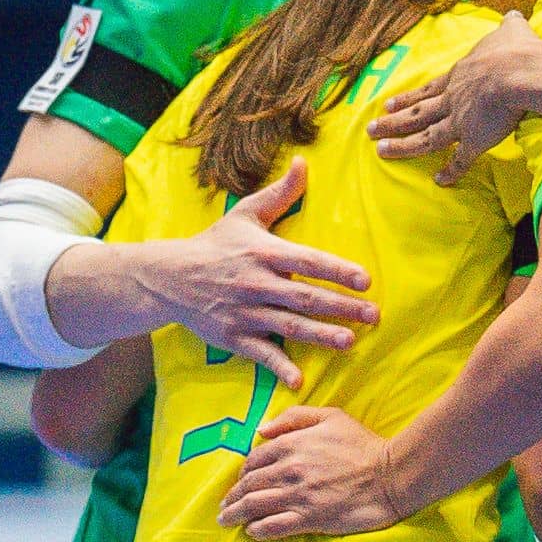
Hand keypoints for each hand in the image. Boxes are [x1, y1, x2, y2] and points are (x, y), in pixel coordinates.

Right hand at [140, 158, 375, 386]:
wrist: (168, 278)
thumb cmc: (215, 244)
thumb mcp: (245, 214)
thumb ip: (280, 193)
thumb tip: (304, 163)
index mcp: (263, 252)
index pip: (307, 261)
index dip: (336, 270)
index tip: (365, 279)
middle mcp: (255, 283)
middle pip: (304, 297)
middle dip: (341, 307)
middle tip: (374, 316)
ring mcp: (244, 312)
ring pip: (288, 327)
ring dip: (320, 336)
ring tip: (349, 342)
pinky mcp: (233, 337)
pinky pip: (260, 354)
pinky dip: (279, 367)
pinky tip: (300, 379)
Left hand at [220, 406, 401, 537]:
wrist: (390, 475)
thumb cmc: (362, 444)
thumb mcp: (331, 416)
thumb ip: (293, 417)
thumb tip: (261, 430)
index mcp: (291, 444)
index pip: (253, 459)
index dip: (242, 471)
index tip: (239, 481)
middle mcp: (289, 470)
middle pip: (248, 485)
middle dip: (232, 496)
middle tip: (225, 505)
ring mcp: (297, 496)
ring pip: (254, 506)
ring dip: (235, 514)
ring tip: (226, 521)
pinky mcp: (309, 518)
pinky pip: (272, 527)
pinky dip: (257, 530)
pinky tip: (252, 531)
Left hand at [369, 12, 541, 184]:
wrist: (520, 72)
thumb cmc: (515, 50)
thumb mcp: (511, 31)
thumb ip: (510, 25)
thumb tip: (514, 14)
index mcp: (458, 76)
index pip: (428, 90)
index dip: (407, 98)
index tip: (388, 104)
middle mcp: (452, 99)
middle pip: (417, 112)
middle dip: (393, 122)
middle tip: (370, 129)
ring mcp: (460, 121)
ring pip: (425, 137)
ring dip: (403, 146)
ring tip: (381, 150)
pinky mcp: (474, 139)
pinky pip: (460, 159)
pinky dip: (450, 171)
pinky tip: (439, 181)